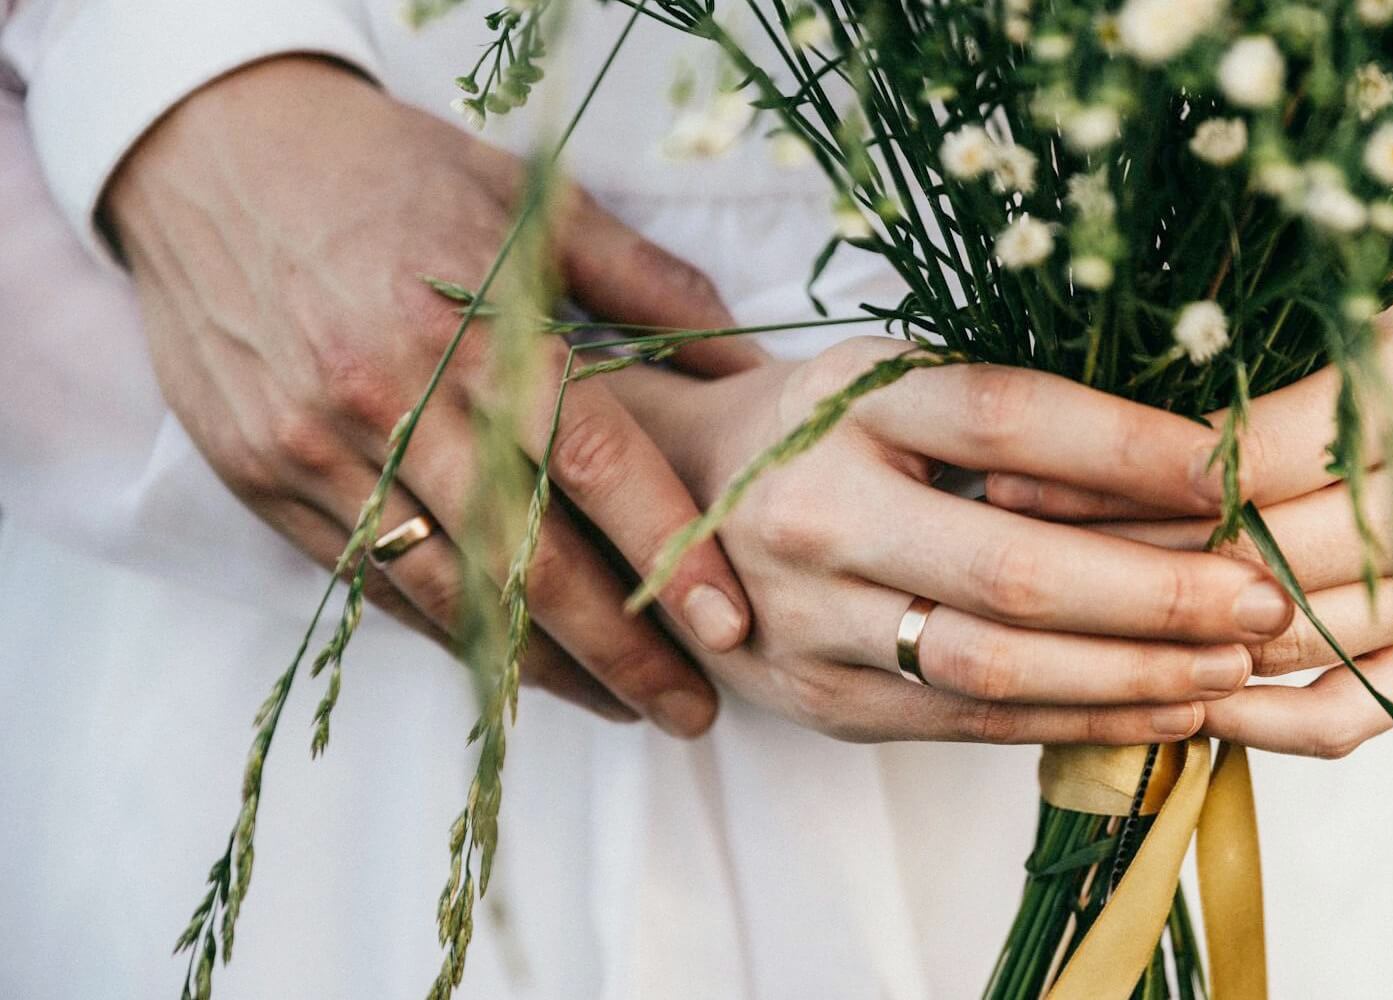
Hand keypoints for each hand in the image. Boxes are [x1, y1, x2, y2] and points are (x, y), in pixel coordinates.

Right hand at [106, 56, 764, 734]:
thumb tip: (746, 368)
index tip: (730, 625)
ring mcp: (316, 448)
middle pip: (526, 557)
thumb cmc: (393, 169)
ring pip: (445, 590)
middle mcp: (390, 398)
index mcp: (471, 326)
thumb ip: (647, 284)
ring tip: (625, 705)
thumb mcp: (531, 200)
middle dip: (619, 650)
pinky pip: (371, 583)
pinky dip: (451, 631)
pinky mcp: (262, 479)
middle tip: (693, 711)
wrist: (210, 149)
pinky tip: (516, 663)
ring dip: (542, 667)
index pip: (595, 464)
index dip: (669, 552)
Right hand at [609, 337, 1300, 744]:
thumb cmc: (828, 429)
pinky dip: (1081, 723)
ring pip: (994, 666)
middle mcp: (821, 512)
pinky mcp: (826, 702)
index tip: (1237, 472)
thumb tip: (1193, 454)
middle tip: (1265, 599)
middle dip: (1158, 594)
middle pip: (1012, 568)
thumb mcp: (899, 378)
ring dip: (1131, 675)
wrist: (677, 502)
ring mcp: (814, 620)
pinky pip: (971, 724)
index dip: (1132, 449)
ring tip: (1232, 665)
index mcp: (852, 403)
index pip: (1008, 419)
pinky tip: (1167, 713)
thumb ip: (1012, 412)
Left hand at [989, 187, 1392, 758]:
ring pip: (1280, 640)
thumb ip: (1225, 352)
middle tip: (1011, 567)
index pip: (1223, 467)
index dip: (1103, 484)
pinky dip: (1261, 726)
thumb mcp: (1327, 295)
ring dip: (1166, 644)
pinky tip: (1183, 707)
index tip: (1008, 483)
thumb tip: (1059, 409)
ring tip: (1069, 632)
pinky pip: (1352, 716)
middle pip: (1241, 560)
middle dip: (1112, 565)